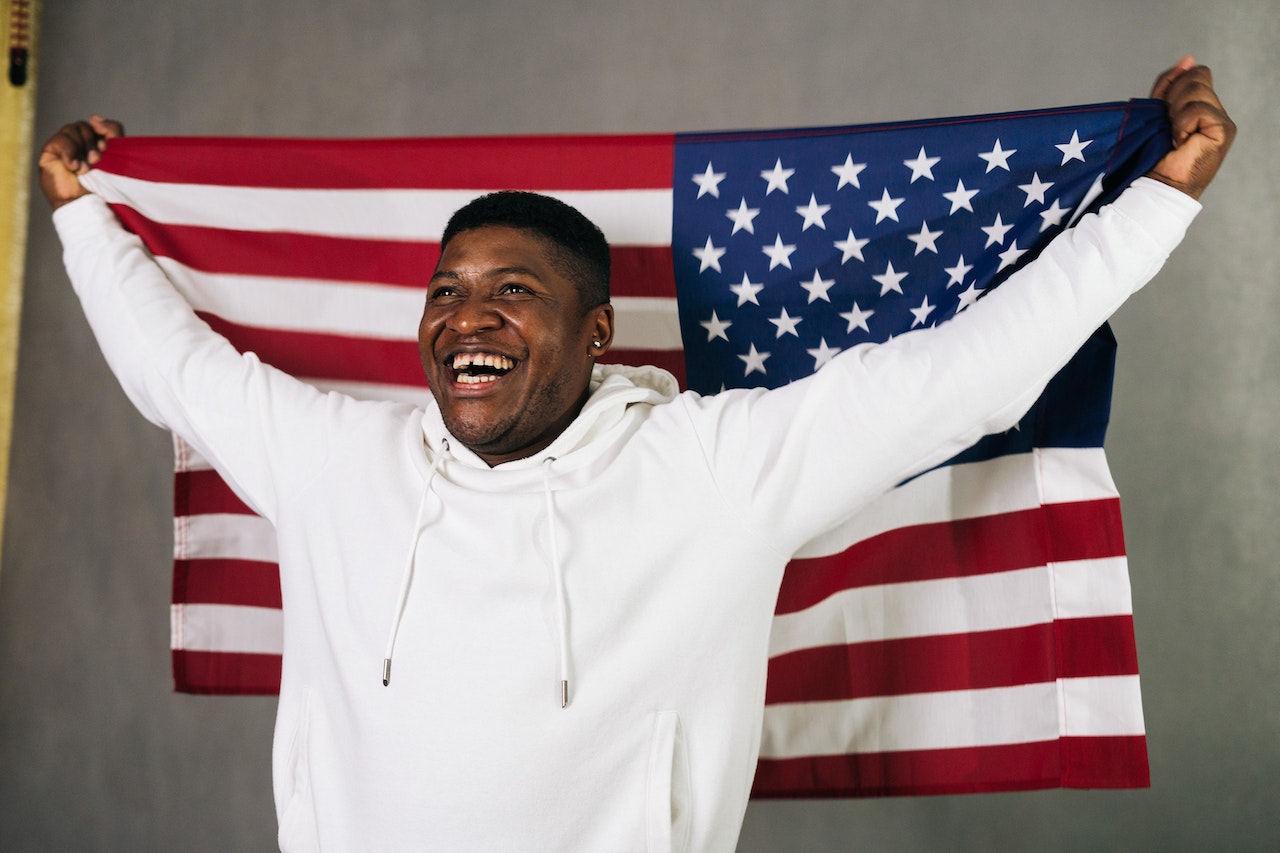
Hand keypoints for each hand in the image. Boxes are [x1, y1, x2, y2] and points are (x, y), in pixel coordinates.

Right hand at [38, 115, 125, 209]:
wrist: (85, 205)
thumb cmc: (102, 187)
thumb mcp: (115, 160)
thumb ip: (113, 136)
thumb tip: (94, 117)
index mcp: (98, 143)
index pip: (103, 124)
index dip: (107, 129)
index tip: (108, 145)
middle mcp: (81, 143)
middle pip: (85, 125)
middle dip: (92, 142)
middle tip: (97, 160)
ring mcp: (65, 146)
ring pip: (72, 129)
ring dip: (81, 148)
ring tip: (86, 168)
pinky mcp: (51, 151)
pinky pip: (59, 140)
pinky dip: (69, 153)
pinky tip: (74, 167)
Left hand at [1146, 56, 1235, 199]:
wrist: (1158, 183)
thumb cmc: (1153, 153)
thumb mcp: (1157, 110)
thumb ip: (1170, 84)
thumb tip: (1188, 59)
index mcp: (1201, 105)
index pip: (1194, 74)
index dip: (1173, 86)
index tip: (1162, 110)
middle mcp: (1215, 111)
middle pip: (1196, 78)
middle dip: (1173, 99)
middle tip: (1167, 126)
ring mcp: (1221, 120)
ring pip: (1196, 91)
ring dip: (1176, 112)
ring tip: (1173, 134)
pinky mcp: (1223, 130)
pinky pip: (1198, 110)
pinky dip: (1182, 123)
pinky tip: (1180, 140)